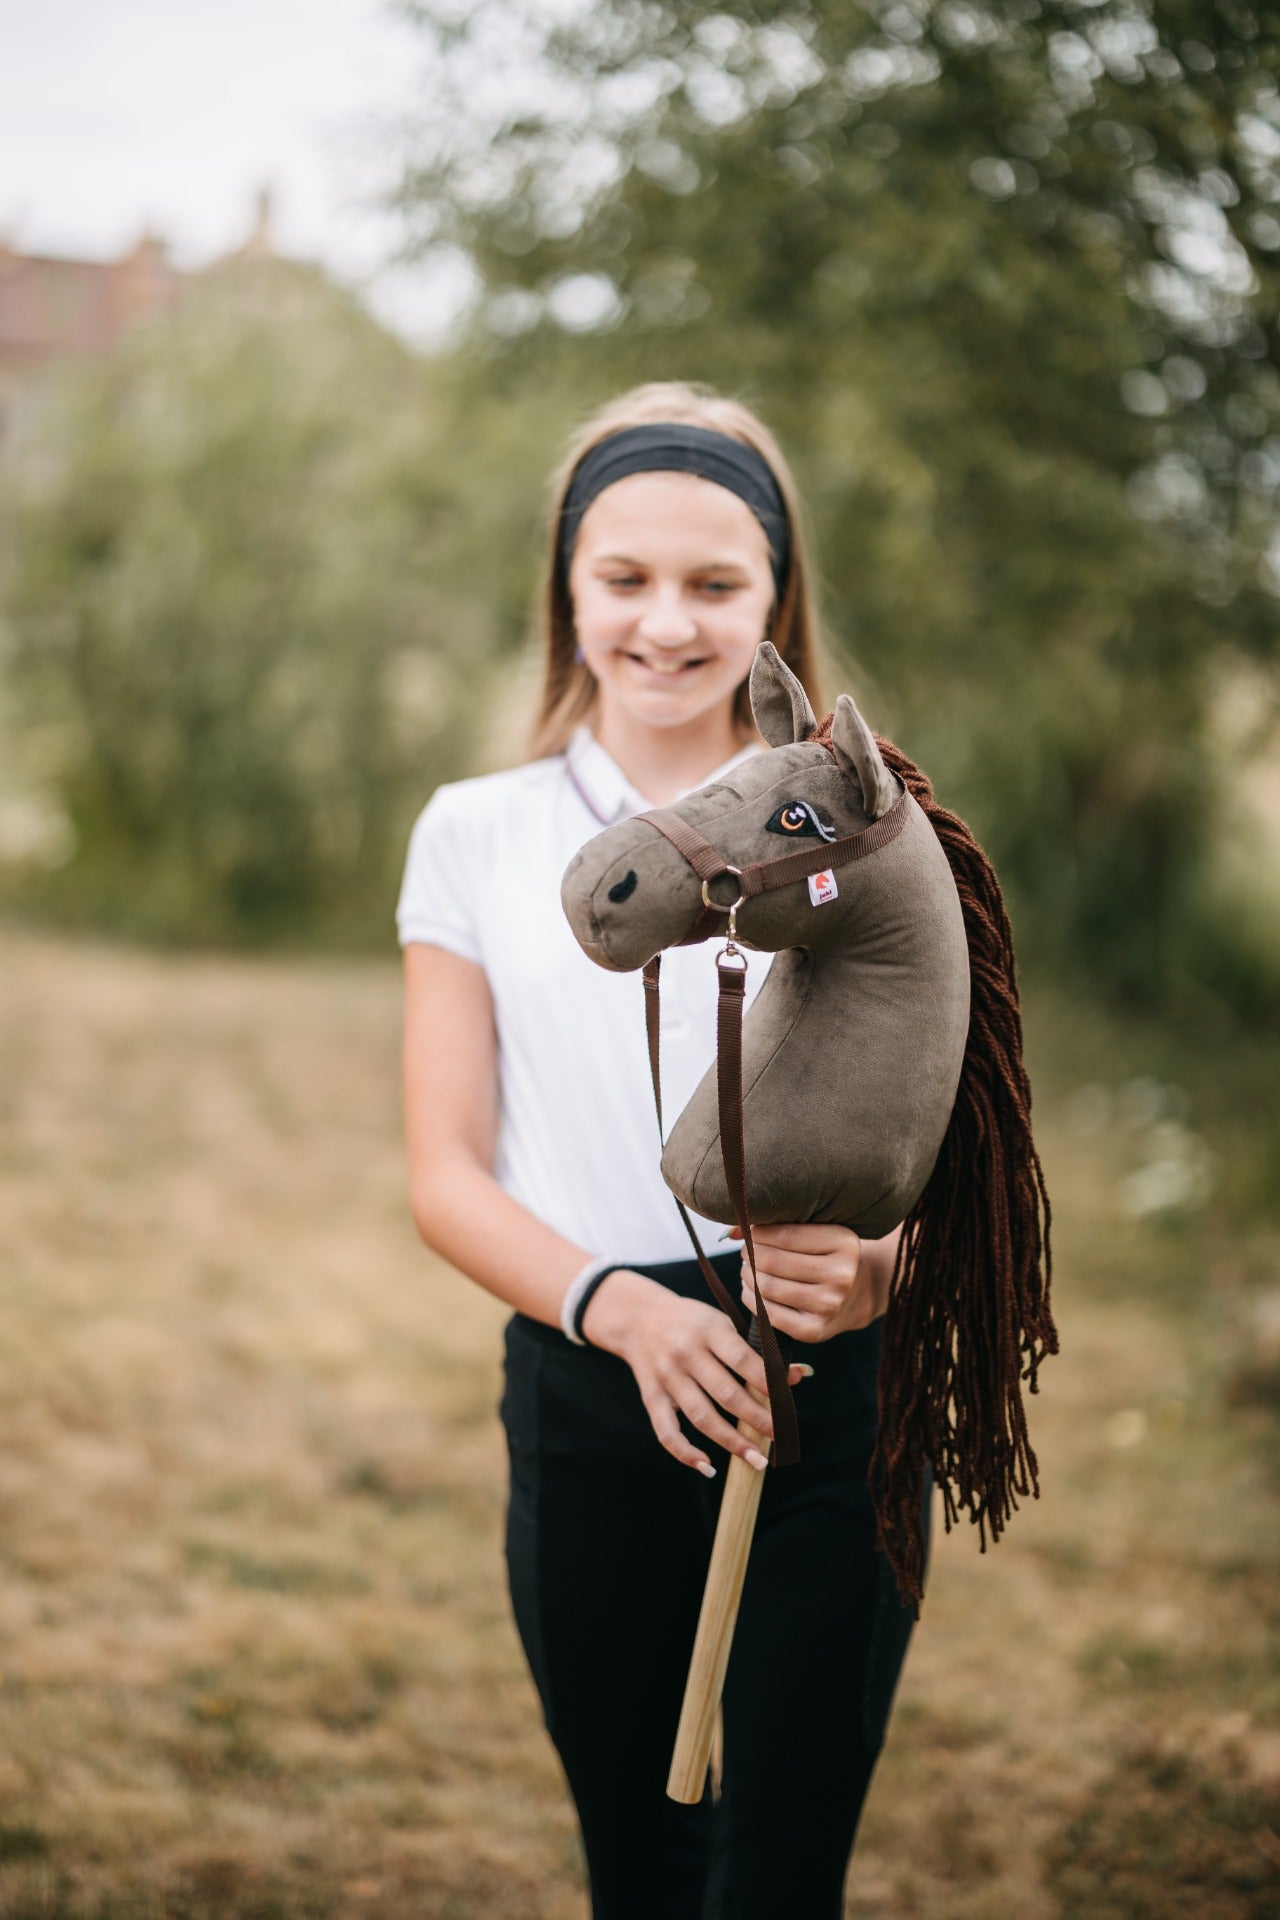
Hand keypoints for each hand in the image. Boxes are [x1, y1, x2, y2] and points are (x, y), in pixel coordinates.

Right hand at [581, 1269, 810, 1477]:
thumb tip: (798, 1376)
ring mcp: (667, 1377)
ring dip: (731, 1442)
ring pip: (702, 1416)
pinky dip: (685, 1452)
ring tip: (757, 1460)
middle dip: (757, 1418)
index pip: (742, 1359)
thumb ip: (757, 1348)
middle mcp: (686, 1353)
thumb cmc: (693, 1321)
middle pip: (725, 1393)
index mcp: (708, 1330)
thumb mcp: (723, 1323)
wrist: (639, 1317)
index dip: (767, 1382)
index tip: (788, 1402)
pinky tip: (707, 1468)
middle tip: (781, 1437)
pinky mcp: (651, 1396)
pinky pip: (666, 1431)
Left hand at [727, 1222, 890, 1343]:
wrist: (852, 1296)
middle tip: (746, 1251)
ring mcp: (829, 1306)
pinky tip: (751, 1289)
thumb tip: (733, 1230)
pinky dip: (750, 1298)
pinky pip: (768, 1313)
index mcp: (844, 1243)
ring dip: (747, 1275)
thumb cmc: (822, 1256)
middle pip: (772, 1261)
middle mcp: (841, 1275)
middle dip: (750, 1254)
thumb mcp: (813, 1232)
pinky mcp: (814, 1331)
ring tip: (748, 1269)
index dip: (758, 1232)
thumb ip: (776, 1224)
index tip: (752, 1232)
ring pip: (767, 1286)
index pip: (785, 1234)